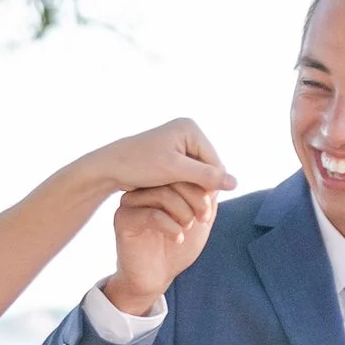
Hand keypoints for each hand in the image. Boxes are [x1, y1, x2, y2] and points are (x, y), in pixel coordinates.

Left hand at [84, 116, 234, 201]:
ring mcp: (179, 144)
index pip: (214, 162)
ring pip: (198, 174)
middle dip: (203, 189)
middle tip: (200, 215)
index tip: (205, 208)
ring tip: (190, 212)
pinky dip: (184, 189)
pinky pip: (186, 175)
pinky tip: (178, 203)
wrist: (110, 166)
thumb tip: (235, 183)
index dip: (212, 186)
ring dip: (194, 192)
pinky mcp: (171, 156)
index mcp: (190, 129)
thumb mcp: (175, 171)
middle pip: (208, 167)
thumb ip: (205, 176)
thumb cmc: (140, 165)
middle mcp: (186, 133)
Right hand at [104, 179, 222, 316]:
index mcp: (159, 185)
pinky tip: (177, 238)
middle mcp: (143, 189)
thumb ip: (208, 198)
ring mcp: (131, 203)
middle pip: (172, 179)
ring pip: (162, 194)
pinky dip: (170, 227)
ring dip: (183, 212)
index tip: (207, 214)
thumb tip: (218, 176)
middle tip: (202, 218)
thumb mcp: (200, 220)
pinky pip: (151, 214)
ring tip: (187, 229)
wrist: (156, 277)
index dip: (201, 189)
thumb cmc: (177, 248)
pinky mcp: (123, 220)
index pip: (182, 172)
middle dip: (195, 199)